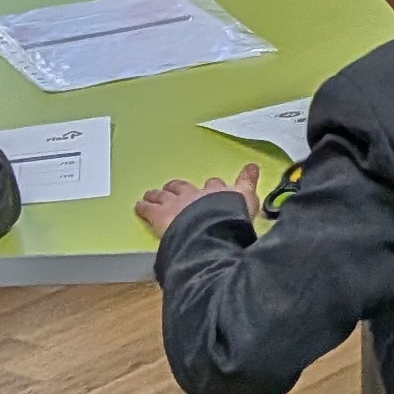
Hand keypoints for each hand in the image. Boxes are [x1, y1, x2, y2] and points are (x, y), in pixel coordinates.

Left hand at [136, 166, 257, 236]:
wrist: (211, 227)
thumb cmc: (231, 217)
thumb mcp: (247, 199)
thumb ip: (248, 182)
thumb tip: (254, 166)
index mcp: (216, 193)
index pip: (215, 185)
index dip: (212, 186)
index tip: (213, 184)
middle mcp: (194, 195)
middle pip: (184, 188)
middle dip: (179, 188)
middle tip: (174, 187)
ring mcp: (176, 204)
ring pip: (164, 196)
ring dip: (158, 195)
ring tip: (152, 194)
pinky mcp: (160, 215)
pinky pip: (149, 209)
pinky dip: (144, 207)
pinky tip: (139, 206)